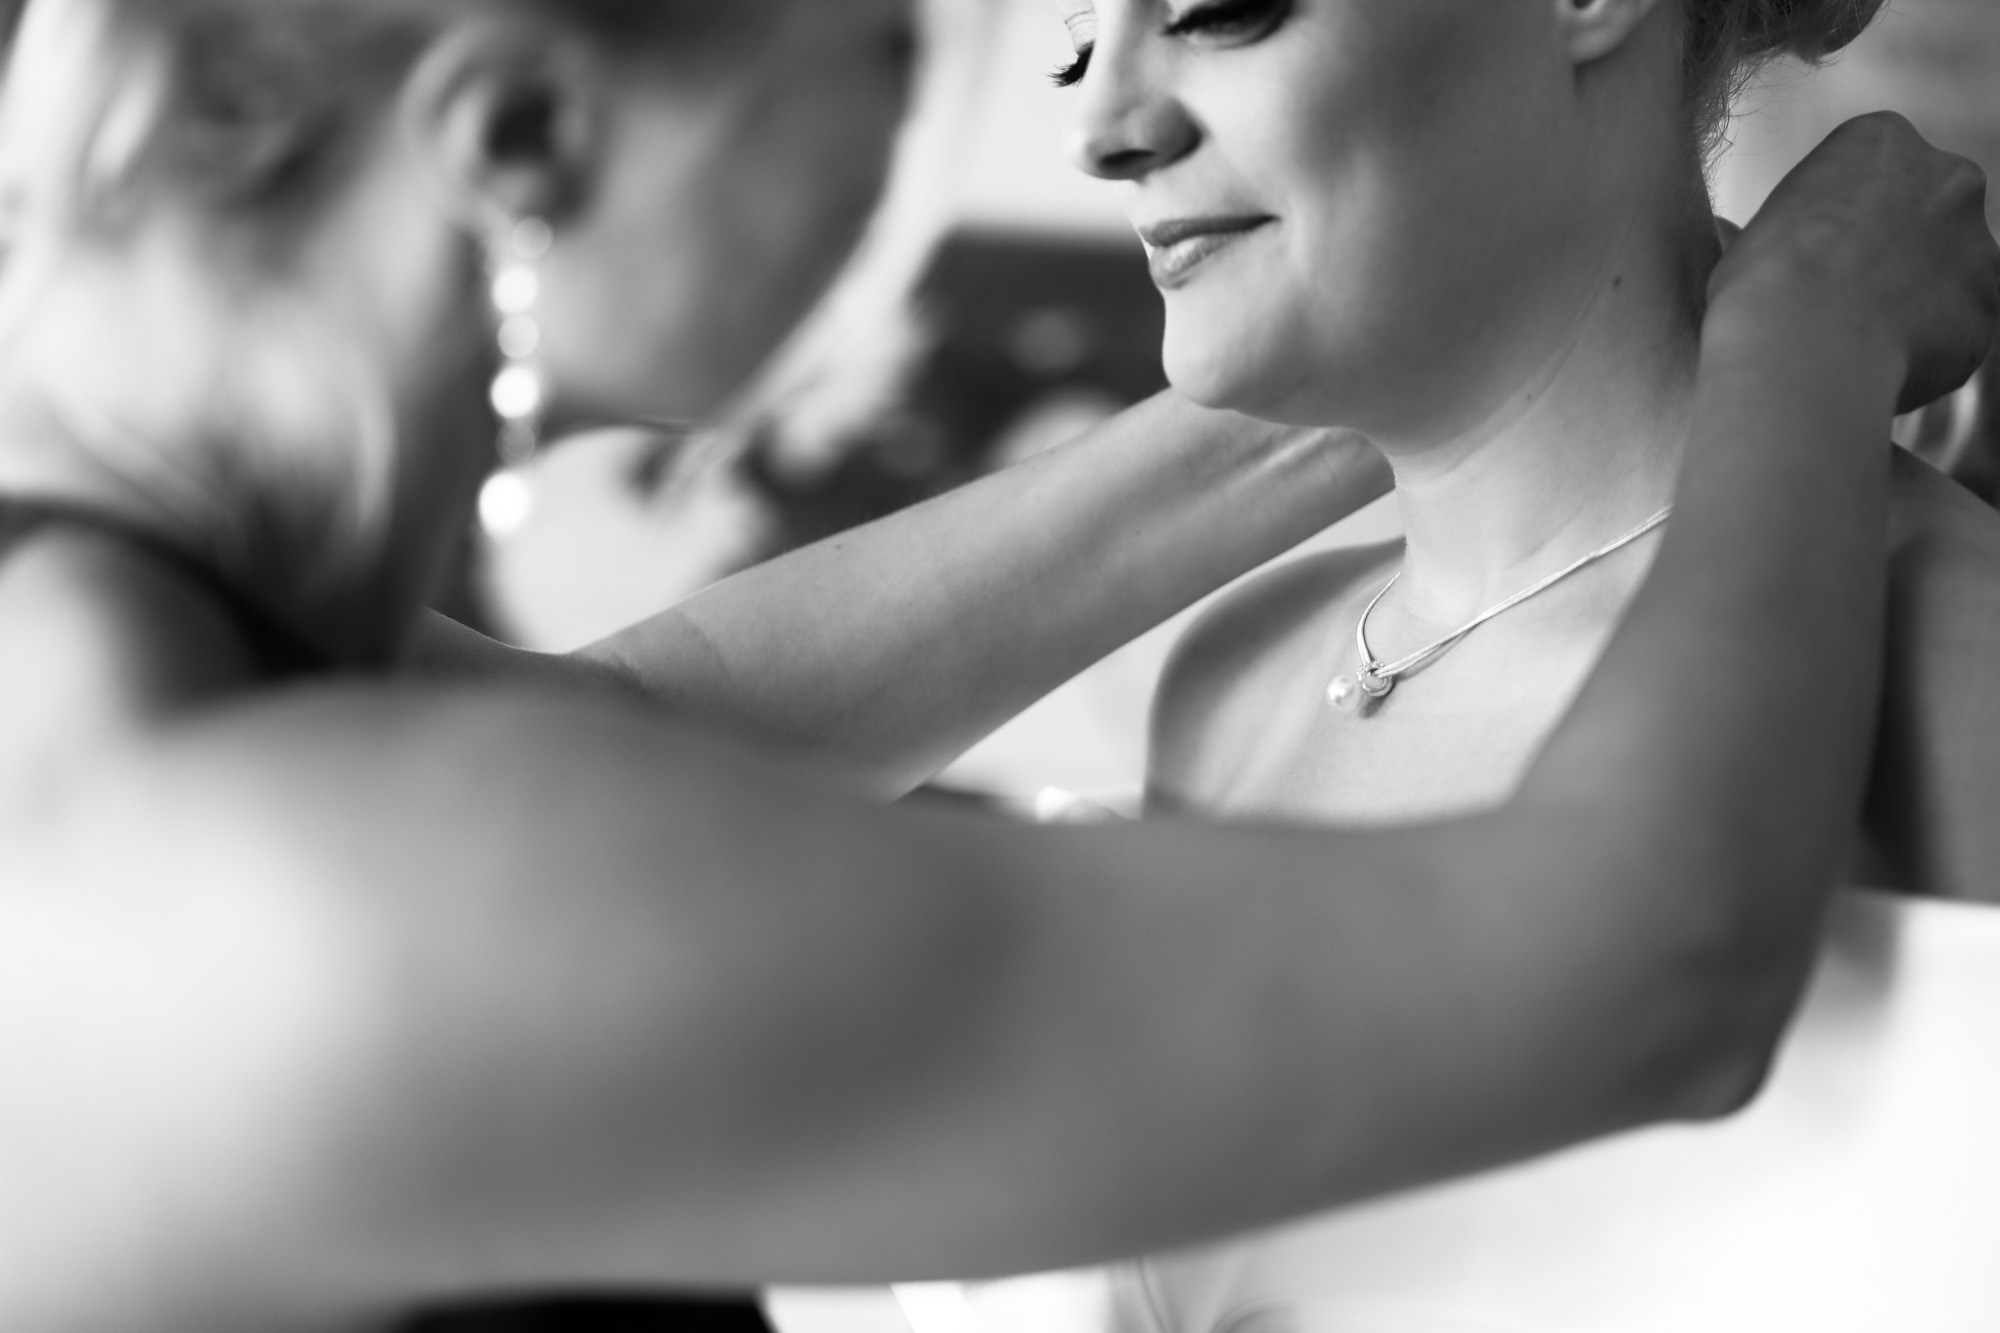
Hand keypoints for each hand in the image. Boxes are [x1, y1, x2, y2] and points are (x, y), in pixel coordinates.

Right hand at [1711, 112, 1999, 414]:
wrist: (1803, 349)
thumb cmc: (1761, 287)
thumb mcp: (1750, 235)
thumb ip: (1782, 229)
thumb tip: (1732, 237)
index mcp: (1882, 140)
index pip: (1870, 170)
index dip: (1837, 217)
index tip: (1808, 253)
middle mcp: (1949, 178)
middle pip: (1924, 212)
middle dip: (1893, 250)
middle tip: (1839, 295)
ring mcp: (1979, 244)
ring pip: (1948, 273)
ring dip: (1913, 301)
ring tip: (1855, 341)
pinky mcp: (1989, 309)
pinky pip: (1957, 329)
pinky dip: (1926, 350)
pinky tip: (1876, 365)